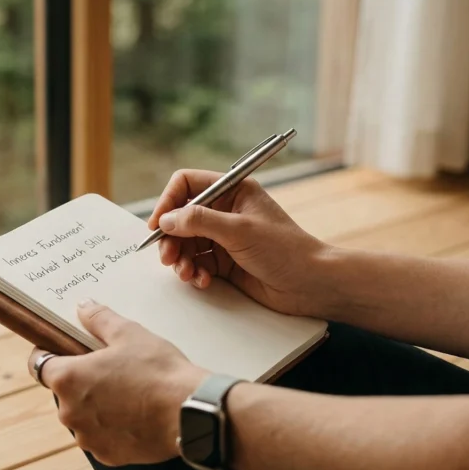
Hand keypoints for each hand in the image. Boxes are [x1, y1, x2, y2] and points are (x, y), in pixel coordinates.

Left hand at [29, 299, 207, 465]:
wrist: (190, 413)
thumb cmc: (158, 370)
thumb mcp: (129, 333)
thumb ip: (99, 319)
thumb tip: (82, 307)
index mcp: (67, 379)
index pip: (38, 364)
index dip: (48, 353)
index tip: (62, 349)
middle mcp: (69, 412)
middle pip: (64, 392)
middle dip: (81, 381)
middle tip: (110, 369)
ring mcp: (87, 438)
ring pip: (83, 416)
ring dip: (97, 407)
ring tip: (128, 394)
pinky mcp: (108, 455)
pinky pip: (102, 437)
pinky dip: (113, 428)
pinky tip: (136, 416)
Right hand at [148, 170, 329, 316]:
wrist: (310, 284)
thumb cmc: (284, 250)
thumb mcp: (239, 230)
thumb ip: (199, 222)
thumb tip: (166, 220)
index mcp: (232, 191)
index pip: (187, 184)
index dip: (168, 202)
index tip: (157, 225)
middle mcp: (225, 211)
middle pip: (180, 217)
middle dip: (171, 238)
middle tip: (168, 257)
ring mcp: (224, 237)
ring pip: (185, 243)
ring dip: (180, 260)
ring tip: (187, 274)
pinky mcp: (225, 262)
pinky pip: (196, 263)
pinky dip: (193, 273)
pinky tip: (203, 281)